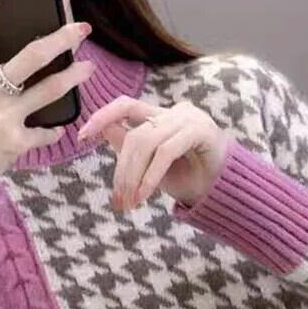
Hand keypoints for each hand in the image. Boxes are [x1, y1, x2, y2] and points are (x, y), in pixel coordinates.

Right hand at [0, 0, 94, 195]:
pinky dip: (50, 129)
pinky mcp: (16, 141)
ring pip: (48, 90)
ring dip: (72, 78)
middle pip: (31, 56)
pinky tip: (55, 128)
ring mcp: (3, 116)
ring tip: (88, 69)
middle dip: (61, 39)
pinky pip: (44, 130)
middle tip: (82, 29)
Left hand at [76, 97, 228, 210]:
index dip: (102, 117)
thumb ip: (131, 148)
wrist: (225, 189)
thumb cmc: (189, 177)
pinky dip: (151, 176)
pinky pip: (165, 152)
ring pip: (146, 143)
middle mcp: (173, 111)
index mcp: (159, 115)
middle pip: (134, 135)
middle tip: (118, 200)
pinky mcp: (200, 131)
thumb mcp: (151, 166)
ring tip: (130, 203)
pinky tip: (144, 195)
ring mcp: (188, 118)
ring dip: (134, 177)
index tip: (82, 137)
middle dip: (121, 171)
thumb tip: (103, 132)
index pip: (124, 106)